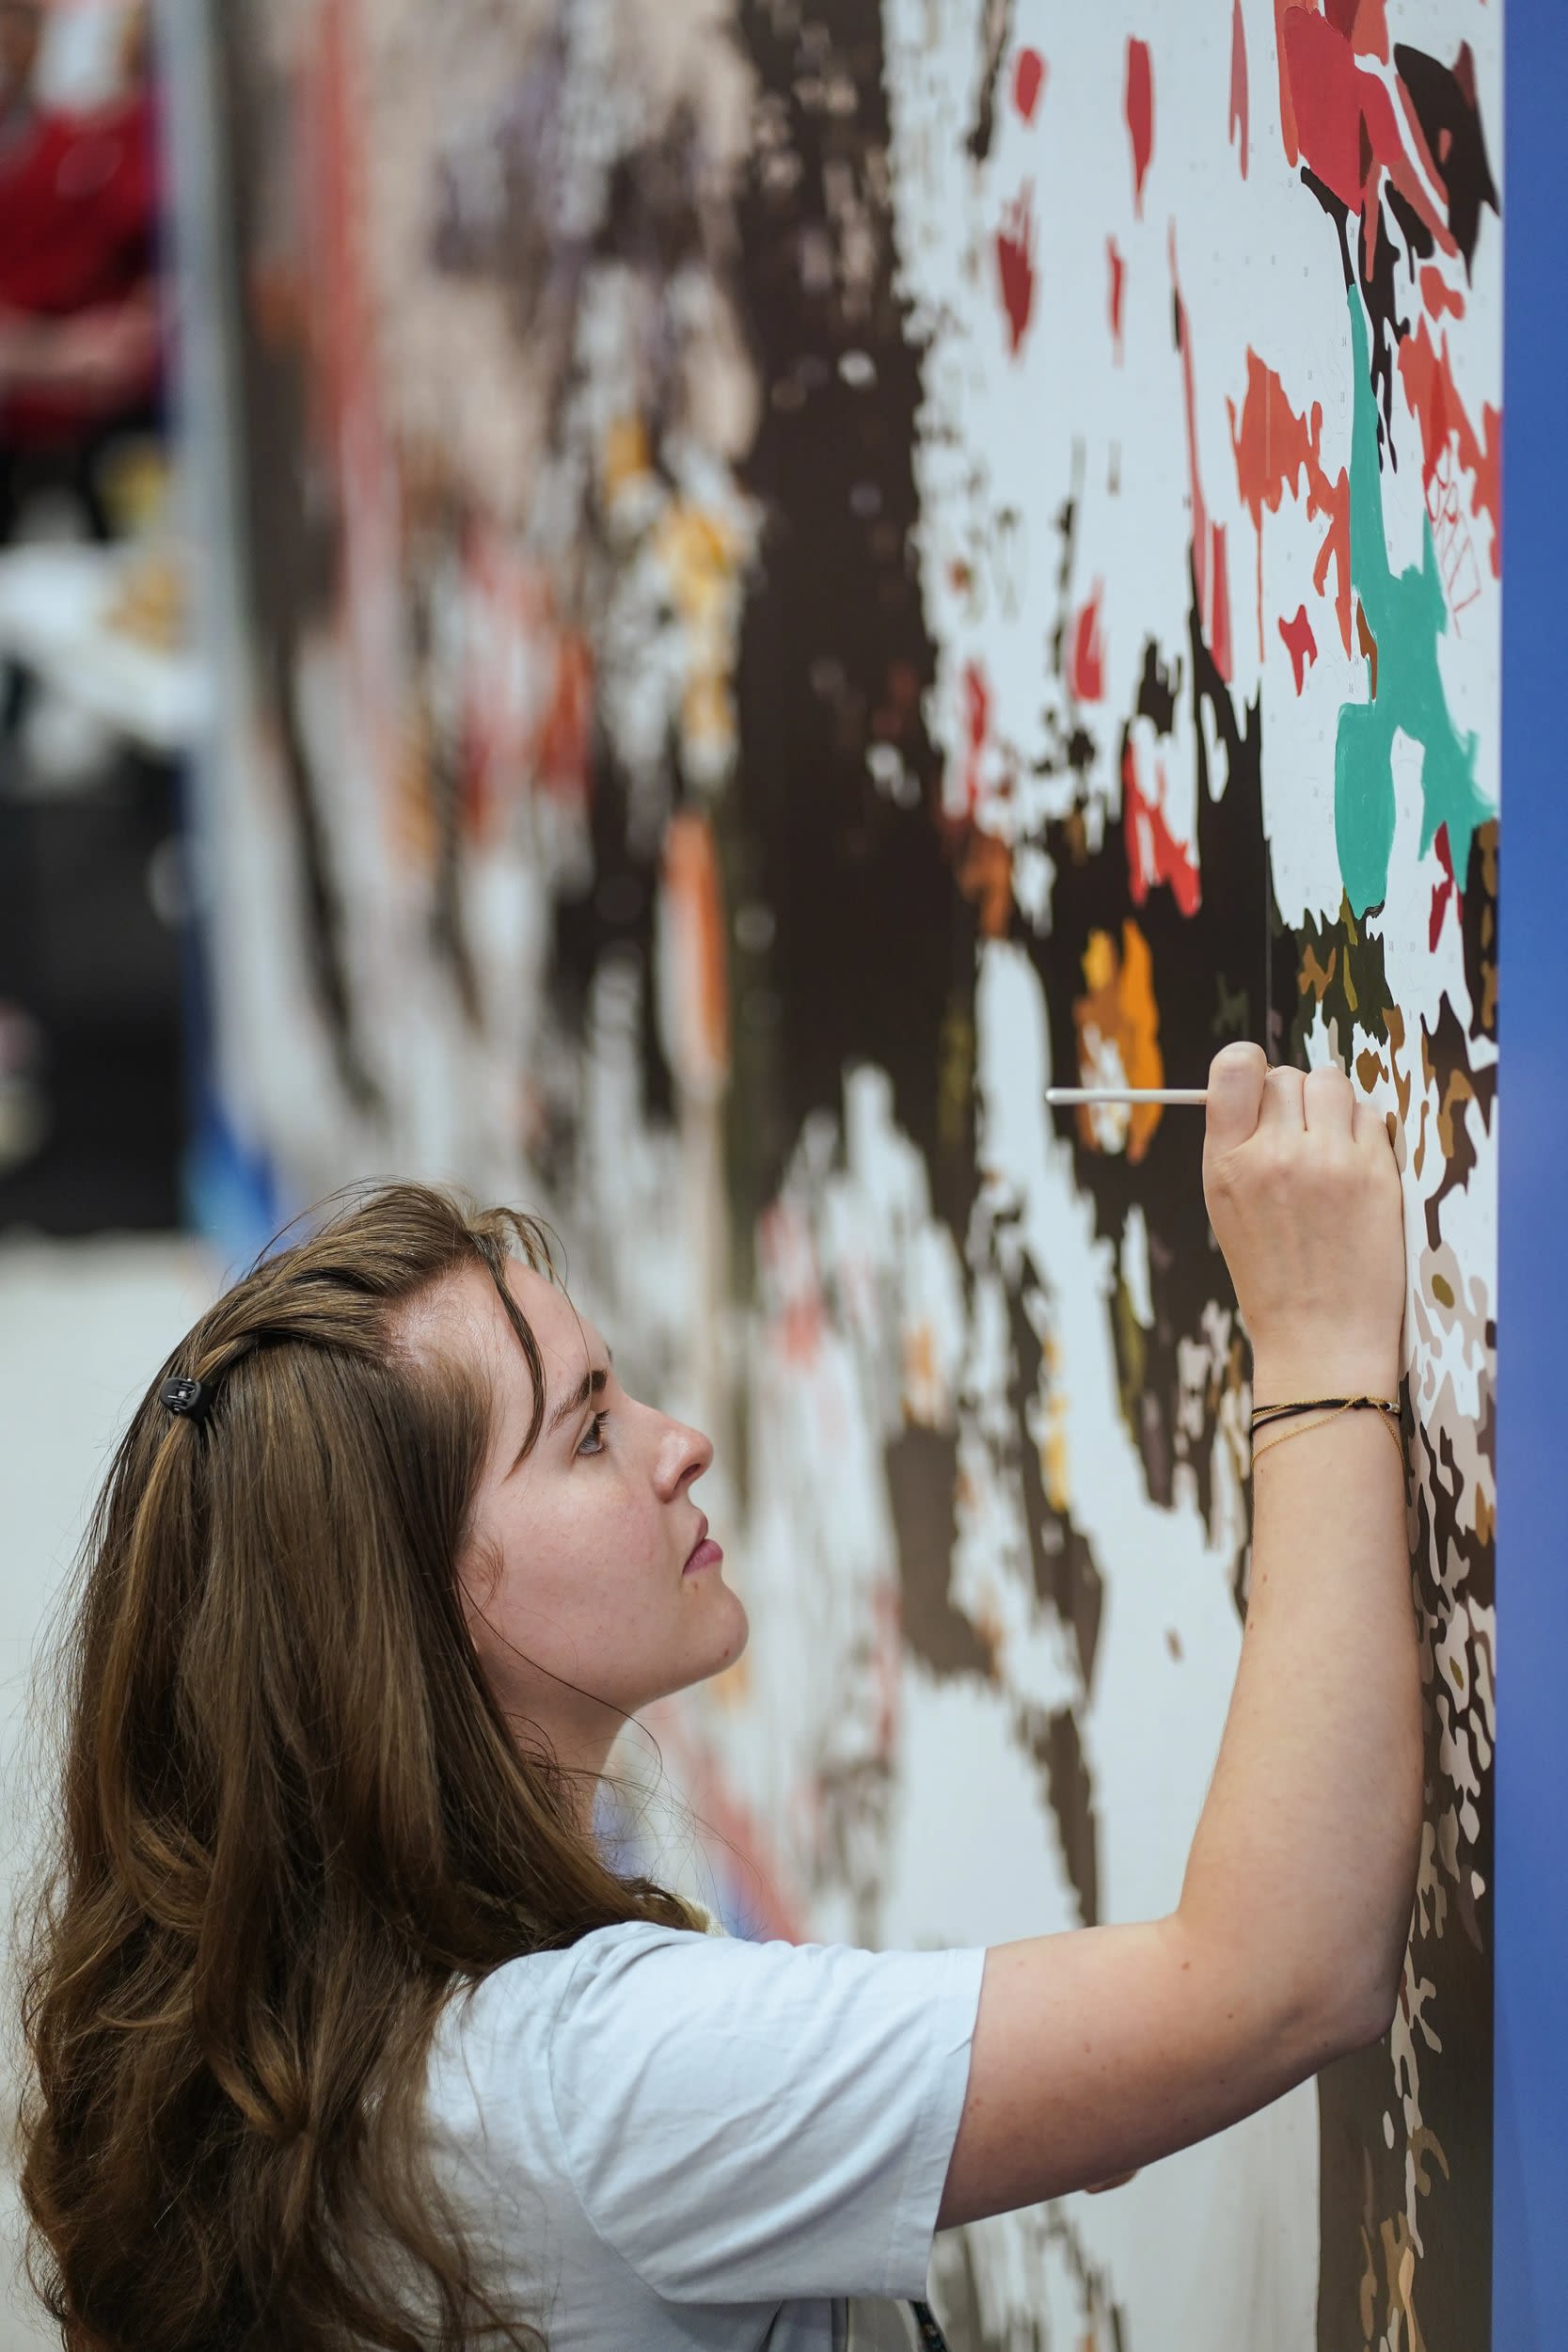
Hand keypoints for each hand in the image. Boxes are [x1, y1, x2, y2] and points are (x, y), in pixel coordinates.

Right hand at [1201, 1042, 1404, 1399]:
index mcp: (1225, 1164)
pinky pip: (1370, 1114)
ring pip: (1332, 1082)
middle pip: (1287, 1075)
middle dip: (1294, 1099)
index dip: (1250, 1067)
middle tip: (1300, 1138)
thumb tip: (1258, 1085)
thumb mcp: (1226, 1209)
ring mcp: (1328, 1162)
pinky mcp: (1375, 1174)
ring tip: (1330, 1146)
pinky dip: (1363, 1132)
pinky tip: (1355, 1168)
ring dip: (1332, 1105)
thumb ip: (1235, 1146)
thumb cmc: (1273, 1276)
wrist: (1320, 1339)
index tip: (1261, 1086)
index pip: (1234, 1066)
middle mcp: (1273, 1155)